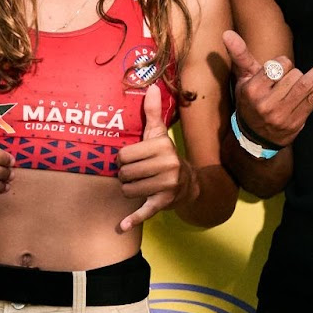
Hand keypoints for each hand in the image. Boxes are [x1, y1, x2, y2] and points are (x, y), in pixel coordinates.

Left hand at [116, 85, 185, 231]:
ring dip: (129, 190)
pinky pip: (144, 211)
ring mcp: (166, 185)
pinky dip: (133, 219)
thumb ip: (153, 112)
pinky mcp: (164, 203)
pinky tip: (122, 226)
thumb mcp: (160, 134)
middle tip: (136, 174)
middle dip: (125, 175)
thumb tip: (151, 86)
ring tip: (139, 185)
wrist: (190, 184)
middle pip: (124, 173)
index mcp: (163, 146)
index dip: (123, 159)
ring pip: (127, 190)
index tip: (132, 160)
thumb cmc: (166, 156)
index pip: (123, 155)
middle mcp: (167, 165)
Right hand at [224, 30, 312, 147]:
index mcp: (252, 91)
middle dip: (295, 72)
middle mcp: (266, 104)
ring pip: (305, 86)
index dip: (282, 64)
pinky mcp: (297, 121)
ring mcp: (283, 115)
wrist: (255, 137)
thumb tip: (227, 33)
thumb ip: (239, 55)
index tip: (279, 70)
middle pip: (293, 75)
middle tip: (291, 78)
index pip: (277, 66)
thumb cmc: (250, 100)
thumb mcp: (243, 79)